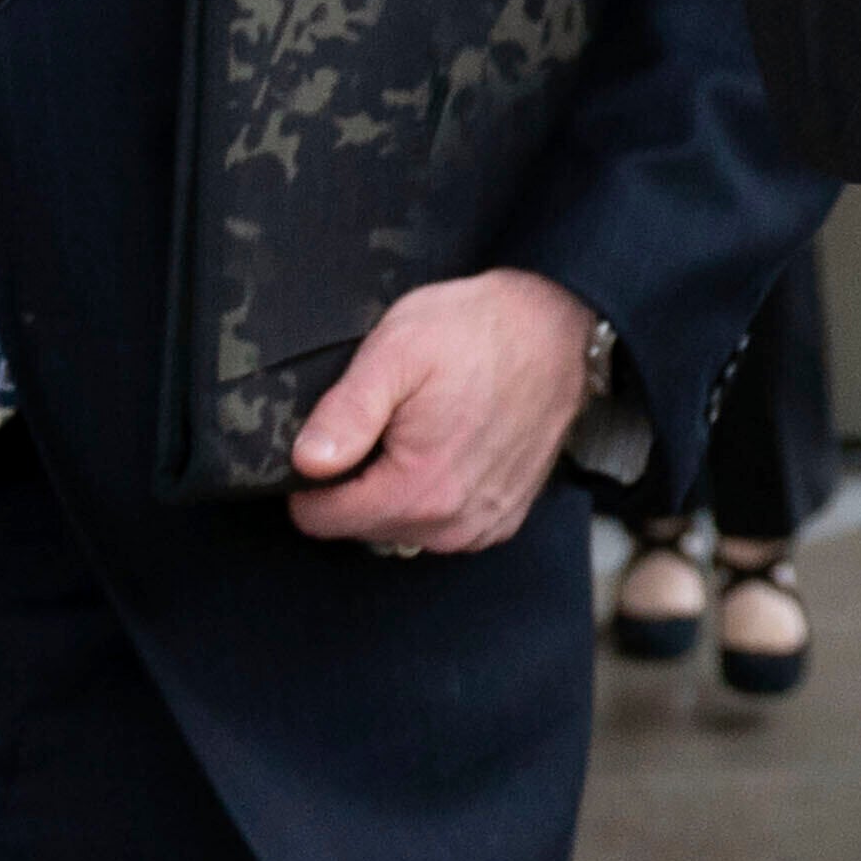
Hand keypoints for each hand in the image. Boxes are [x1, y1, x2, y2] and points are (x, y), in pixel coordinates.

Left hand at [287, 266, 599, 555]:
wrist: (555, 329)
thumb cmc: (475, 332)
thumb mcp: (395, 351)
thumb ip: (346, 411)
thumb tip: (306, 462)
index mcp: (418, 489)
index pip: (322, 520)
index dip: (309, 480)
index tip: (331, 437)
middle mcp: (452, 524)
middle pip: (361, 527)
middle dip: (355, 484)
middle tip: (380, 422)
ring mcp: (483, 526)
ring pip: (400, 531)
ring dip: (393, 492)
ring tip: (414, 432)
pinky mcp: (504, 518)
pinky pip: (440, 528)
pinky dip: (431, 498)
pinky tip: (444, 450)